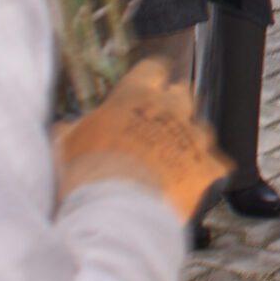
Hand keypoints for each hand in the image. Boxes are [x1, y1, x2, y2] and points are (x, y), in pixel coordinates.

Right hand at [54, 59, 231, 221]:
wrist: (117, 211)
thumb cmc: (88, 175)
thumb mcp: (67, 146)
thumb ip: (73, 129)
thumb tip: (67, 127)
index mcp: (136, 97)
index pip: (152, 69)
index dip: (149, 78)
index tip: (146, 84)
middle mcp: (172, 110)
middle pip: (182, 94)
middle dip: (172, 105)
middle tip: (155, 124)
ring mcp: (195, 137)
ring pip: (199, 128)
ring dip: (187, 140)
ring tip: (166, 162)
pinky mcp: (210, 167)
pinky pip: (212, 165)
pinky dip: (201, 173)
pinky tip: (185, 185)